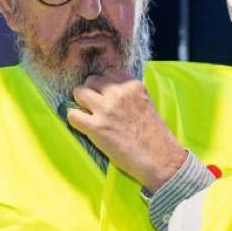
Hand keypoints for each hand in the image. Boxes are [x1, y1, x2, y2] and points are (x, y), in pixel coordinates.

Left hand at [67, 68, 186, 192]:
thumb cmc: (154, 134)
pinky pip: (72, 115)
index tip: (106, 95)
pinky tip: (83, 126)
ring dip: (81, 103)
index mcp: (133, 85)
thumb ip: (128, 93)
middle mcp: (118, 93)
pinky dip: (74, 120)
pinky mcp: (96, 127)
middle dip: (91, 92)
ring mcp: (106, 109)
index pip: (108, 72)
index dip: (104, 84)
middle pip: (91, 80)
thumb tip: (108, 89)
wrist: (159, 158)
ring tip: (88, 114)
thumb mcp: (145, 102)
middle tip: (96, 106)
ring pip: (79, 92)